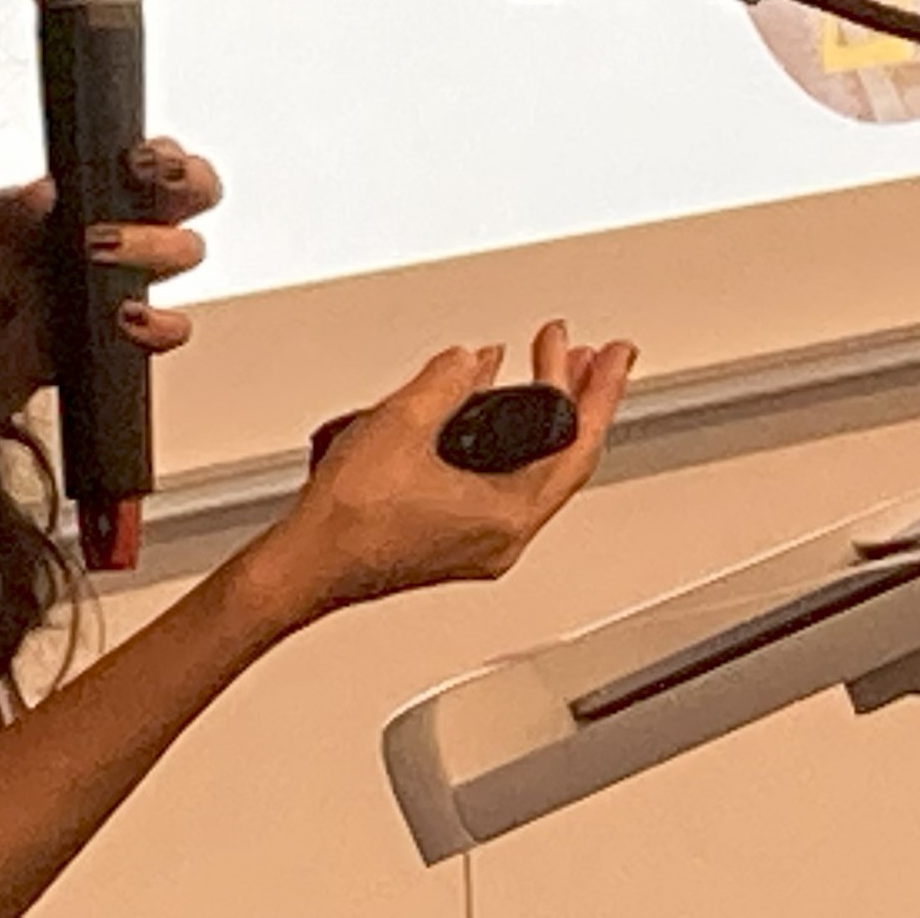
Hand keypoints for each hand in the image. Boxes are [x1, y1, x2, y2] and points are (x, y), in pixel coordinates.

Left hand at [0, 138, 222, 412]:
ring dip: (152, 245)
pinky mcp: (133, 332)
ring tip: (98, 250)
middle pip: (200, 191)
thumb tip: (42, 191)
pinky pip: (174, 327)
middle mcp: (136, 228)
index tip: (135, 160)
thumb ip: (6, 210)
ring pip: (189, 249)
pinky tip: (123, 318)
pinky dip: (159, 322)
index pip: (166, 158)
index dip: (167, 154)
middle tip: (141, 183)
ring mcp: (138, 278)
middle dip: (185, 182)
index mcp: (108, 192)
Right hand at [253, 323, 633, 621]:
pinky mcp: (455, 540)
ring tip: (551, 368)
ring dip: (544, 414)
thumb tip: (471, 361)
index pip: (578, 446)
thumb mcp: (403, 421)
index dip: (601, 391)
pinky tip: (489, 404)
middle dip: (578, 395)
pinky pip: (504, 481)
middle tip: (591, 353)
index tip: (616, 354)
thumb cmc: (346, 520)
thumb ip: (448, 380)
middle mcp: (503, 537)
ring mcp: (481, 543)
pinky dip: (510, 437)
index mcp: (506, 517)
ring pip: (535, 470)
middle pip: (563, 458)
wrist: (303, 567)